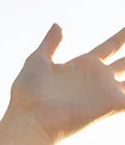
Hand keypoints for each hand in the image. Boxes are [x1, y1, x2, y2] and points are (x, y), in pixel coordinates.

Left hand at [10, 24, 124, 144]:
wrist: (29, 118)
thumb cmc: (28, 94)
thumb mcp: (37, 61)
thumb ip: (50, 44)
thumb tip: (58, 25)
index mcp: (83, 66)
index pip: (110, 46)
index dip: (122, 36)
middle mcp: (97, 78)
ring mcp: (105, 92)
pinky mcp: (110, 105)